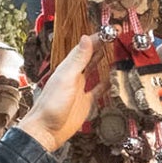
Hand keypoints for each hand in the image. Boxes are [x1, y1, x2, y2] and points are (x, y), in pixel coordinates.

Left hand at [15, 31, 109, 152]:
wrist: (47, 130)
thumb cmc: (51, 106)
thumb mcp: (66, 79)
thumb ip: (77, 60)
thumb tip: (86, 39)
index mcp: (68, 68)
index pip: (85, 48)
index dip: (97, 39)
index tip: (109, 31)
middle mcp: (74, 76)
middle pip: (90, 57)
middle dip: (101, 47)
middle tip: (114, 38)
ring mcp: (80, 89)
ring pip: (94, 71)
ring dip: (103, 62)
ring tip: (114, 53)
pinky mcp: (85, 102)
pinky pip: (98, 90)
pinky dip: (106, 84)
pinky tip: (112, 80)